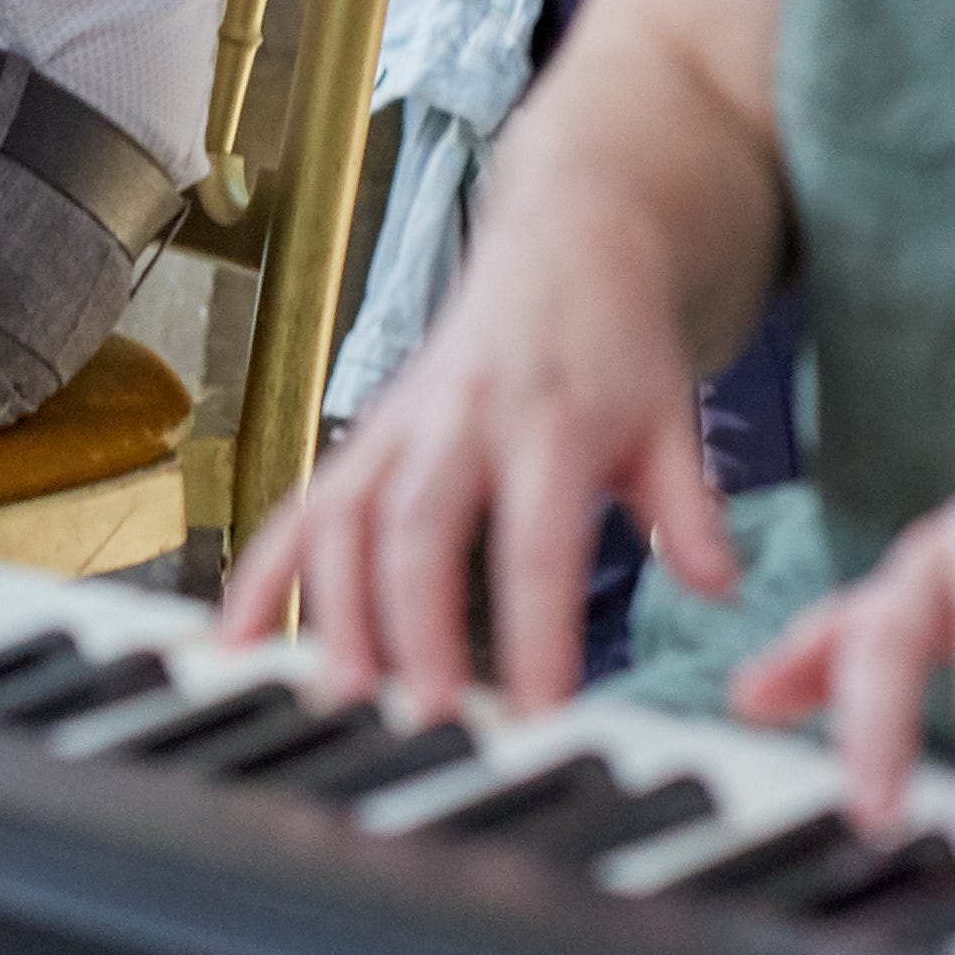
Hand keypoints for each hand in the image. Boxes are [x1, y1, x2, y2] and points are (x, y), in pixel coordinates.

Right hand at [218, 246, 740, 714]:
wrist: (567, 241)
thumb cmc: (618, 342)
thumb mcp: (675, 415)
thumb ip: (689, 506)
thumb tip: (718, 585)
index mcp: (549, 419)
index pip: (538, 538)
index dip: (536, 629)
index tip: (541, 713)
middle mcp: (461, 420)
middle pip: (421, 527)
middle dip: (413, 625)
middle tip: (424, 713)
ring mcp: (401, 429)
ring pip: (346, 519)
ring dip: (331, 609)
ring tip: (336, 697)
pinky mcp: (363, 440)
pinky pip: (300, 509)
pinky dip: (263, 575)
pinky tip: (236, 643)